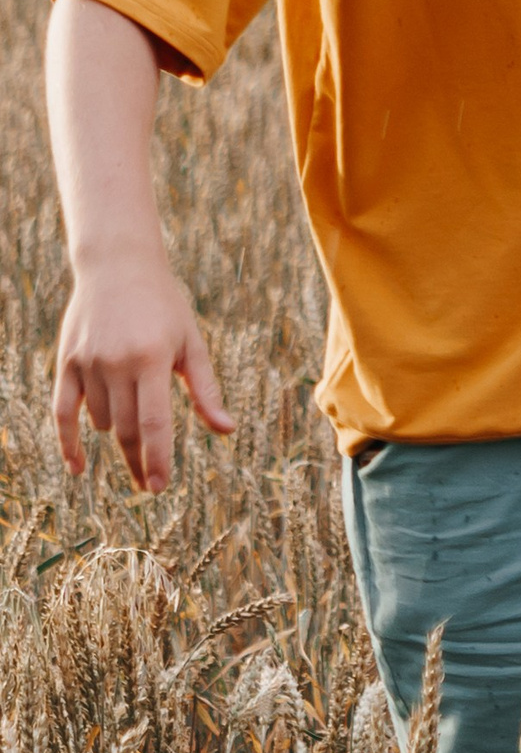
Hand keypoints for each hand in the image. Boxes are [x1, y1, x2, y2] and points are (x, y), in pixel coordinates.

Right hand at [53, 251, 234, 490]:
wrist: (118, 267)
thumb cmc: (165, 306)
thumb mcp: (192, 344)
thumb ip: (205, 390)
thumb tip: (227, 430)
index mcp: (153, 359)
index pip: (155, 422)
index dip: (158, 458)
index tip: (159, 486)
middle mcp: (117, 363)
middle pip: (128, 429)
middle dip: (139, 461)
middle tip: (149, 486)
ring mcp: (88, 363)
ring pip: (102, 421)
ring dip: (119, 435)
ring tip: (136, 438)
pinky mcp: (67, 362)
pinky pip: (62, 411)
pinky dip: (68, 442)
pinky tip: (78, 467)